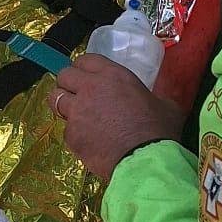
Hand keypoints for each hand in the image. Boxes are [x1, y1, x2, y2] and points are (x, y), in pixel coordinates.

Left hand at [52, 55, 182, 182]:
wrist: (145, 162)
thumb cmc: (158, 131)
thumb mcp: (166, 106)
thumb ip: (158, 96)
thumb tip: (163, 100)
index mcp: (112, 75)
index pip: (85, 59)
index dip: (84, 68)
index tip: (87, 77)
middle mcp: (89, 88)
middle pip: (64, 76)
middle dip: (68, 84)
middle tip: (78, 95)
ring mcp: (77, 112)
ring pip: (55, 100)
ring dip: (64, 106)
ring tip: (77, 116)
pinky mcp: (71, 136)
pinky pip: (66, 130)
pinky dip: (74, 134)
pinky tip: (89, 142)